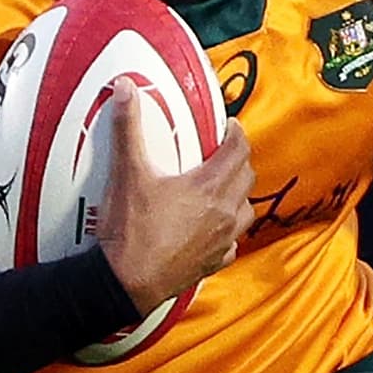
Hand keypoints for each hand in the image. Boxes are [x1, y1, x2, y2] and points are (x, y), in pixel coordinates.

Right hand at [94, 110, 254, 313]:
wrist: (127, 282)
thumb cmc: (131, 231)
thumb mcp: (128, 173)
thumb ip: (128, 128)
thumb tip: (125, 89)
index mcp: (209, 186)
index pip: (239, 149)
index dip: (236, 133)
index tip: (228, 126)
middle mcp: (224, 213)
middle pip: (246, 176)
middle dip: (237, 160)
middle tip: (220, 152)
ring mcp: (222, 240)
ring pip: (246, 210)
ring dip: (237, 195)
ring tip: (219, 189)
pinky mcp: (214, 262)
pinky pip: (232, 242)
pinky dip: (227, 231)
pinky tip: (211, 228)